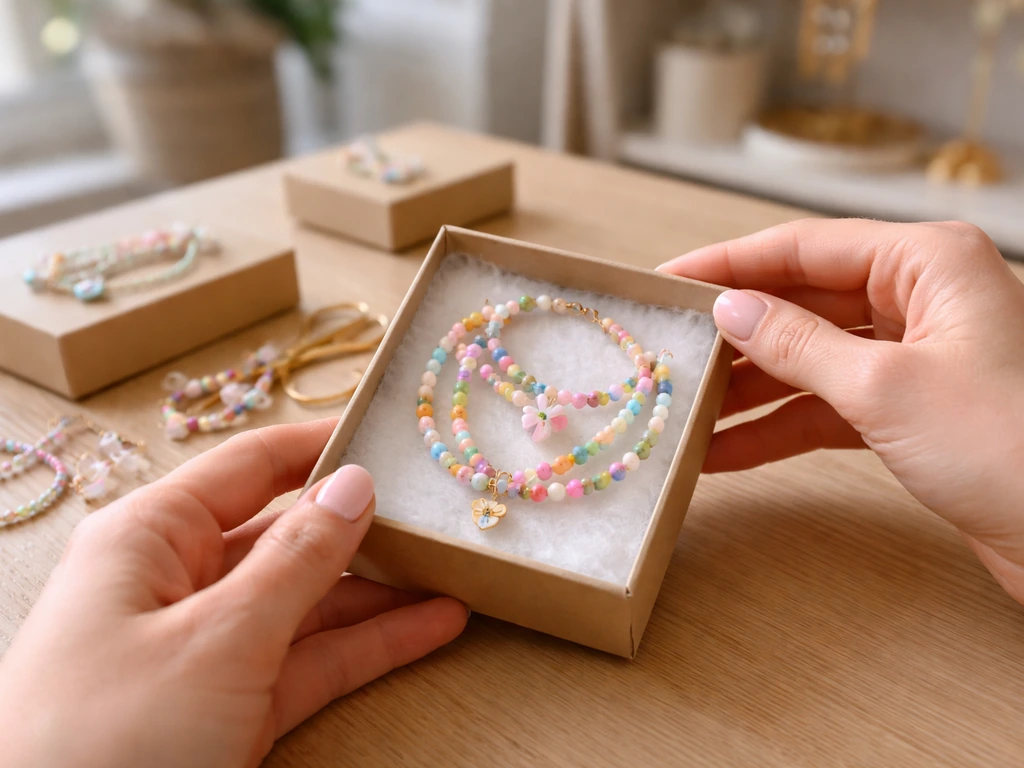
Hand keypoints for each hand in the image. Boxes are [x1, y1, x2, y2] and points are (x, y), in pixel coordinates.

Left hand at [0, 420, 466, 767]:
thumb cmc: (108, 742)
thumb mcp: (217, 639)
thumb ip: (295, 559)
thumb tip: (354, 485)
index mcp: (152, 537)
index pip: (251, 466)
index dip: (322, 445)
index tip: (392, 433)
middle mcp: (178, 582)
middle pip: (286, 533)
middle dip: (363, 526)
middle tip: (439, 512)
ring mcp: (206, 647)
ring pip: (307, 600)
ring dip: (380, 593)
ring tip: (454, 571)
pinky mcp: (229, 705)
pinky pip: (310, 659)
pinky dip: (369, 646)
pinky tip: (431, 627)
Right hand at [659, 219, 1023, 603]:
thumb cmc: (1010, 446)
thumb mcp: (885, 387)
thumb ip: (798, 344)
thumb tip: (730, 310)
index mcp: (928, 263)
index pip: (805, 247)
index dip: (729, 264)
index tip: (668, 280)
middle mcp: (922, 300)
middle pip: (804, 302)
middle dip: (737, 334)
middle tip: (671, 349)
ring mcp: (917, 357)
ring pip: (811, 360)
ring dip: (749, 390)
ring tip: (686, 409)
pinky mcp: (912, 412)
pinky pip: (828, 407)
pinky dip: (779, 429)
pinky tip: (725, 452)